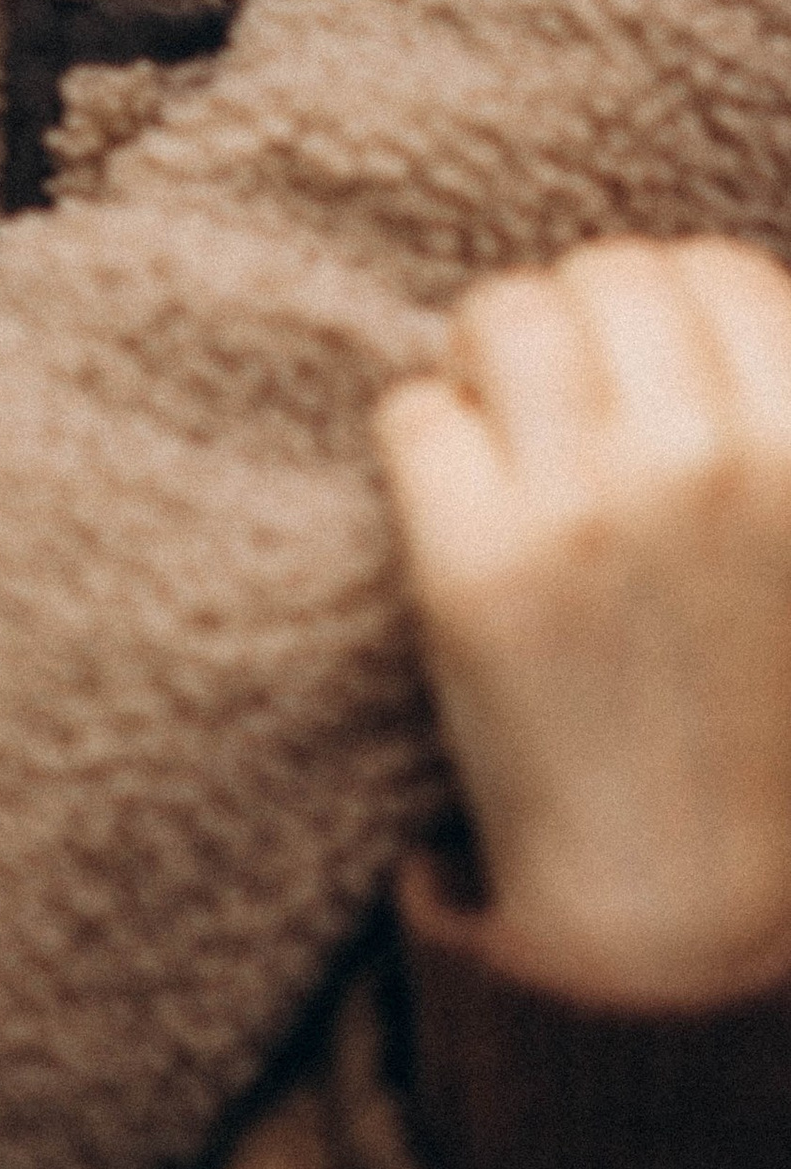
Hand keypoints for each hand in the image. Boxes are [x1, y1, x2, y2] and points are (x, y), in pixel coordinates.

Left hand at [375, 237, 790, 1004]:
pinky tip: (458, 516)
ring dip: (487, 370)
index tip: (639, 388)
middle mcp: (708, 455)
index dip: (663, 318)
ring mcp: (584, 503)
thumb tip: (696, 288)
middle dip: (570, 330)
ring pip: (498, 316)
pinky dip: (425, 449)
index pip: (712, 272)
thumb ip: (776, 419)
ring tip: (502, 448)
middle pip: (598, 274)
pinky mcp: (469, 562)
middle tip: (555, 417)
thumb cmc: (756, 714)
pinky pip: (413, 413)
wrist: (680, 897)